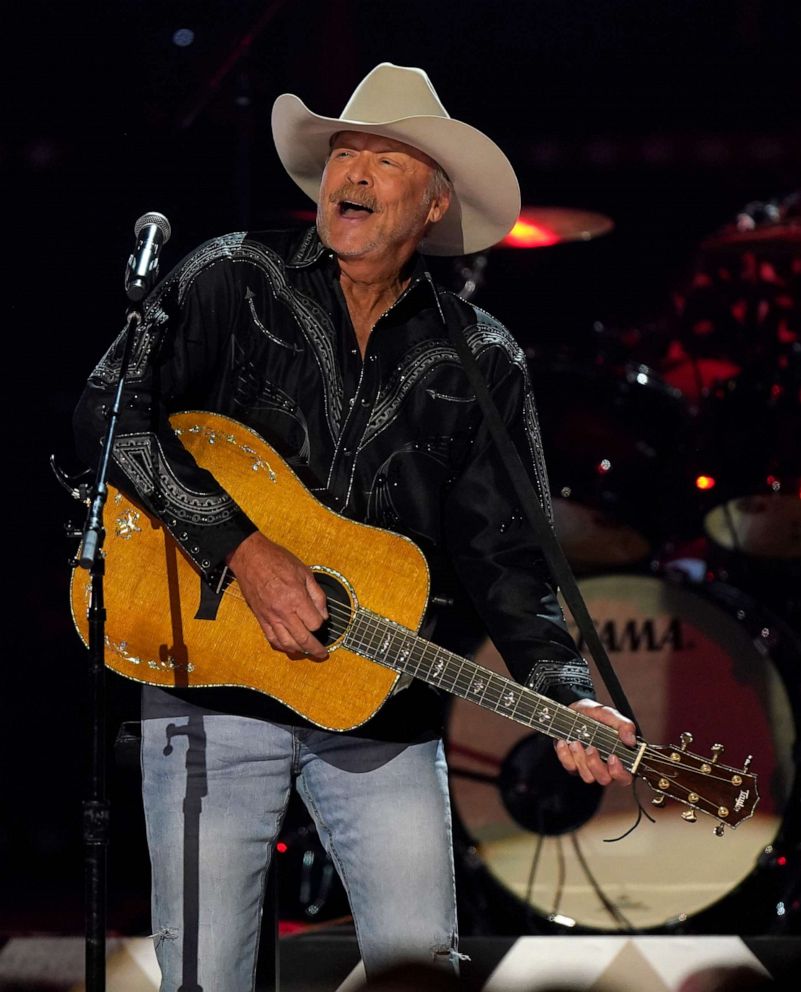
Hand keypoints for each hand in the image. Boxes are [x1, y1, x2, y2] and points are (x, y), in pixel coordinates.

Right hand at [227, 531, 328, 658]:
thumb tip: (324, 614)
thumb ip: (317, 595)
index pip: (314, 623)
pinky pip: (271, 638)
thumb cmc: (277, 560)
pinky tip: (289, 647)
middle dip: (315, 649)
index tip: (323, 621)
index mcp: (296, 598)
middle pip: (302, 639)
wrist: (250, 558)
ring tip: (307, 652)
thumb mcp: (305, 572)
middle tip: (322, 654)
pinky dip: (282, 646)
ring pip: (286, 643)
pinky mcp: (260, 618)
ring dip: (299, 651)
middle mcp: (283, 611)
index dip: (321, 625)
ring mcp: (270, 616)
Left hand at [554, 698, 636, 786]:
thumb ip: (623, 725)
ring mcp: (587, 767)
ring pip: (587, 776)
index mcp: (618, 758)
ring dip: (580, 759)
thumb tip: (631, 740)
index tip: (612, 757)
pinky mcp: (572, 764)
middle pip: (604, 780)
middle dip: (596, 765)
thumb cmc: (595, 715)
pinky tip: (564, 742)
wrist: (573, 710)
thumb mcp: (609, 714)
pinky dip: (565, 755)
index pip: (624, 777)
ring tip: (576, 742)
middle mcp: (604, 766)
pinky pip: (569, 767)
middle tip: (591, 748)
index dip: (619, 773)